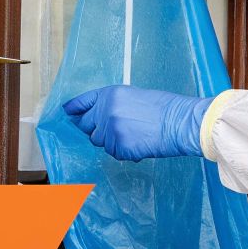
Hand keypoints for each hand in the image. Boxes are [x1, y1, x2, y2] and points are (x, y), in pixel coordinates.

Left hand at [63, 86, 212, 161]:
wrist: (179, 122)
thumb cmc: (164, 108)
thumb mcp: (133, 96)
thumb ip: (112, 105)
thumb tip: (98, 117)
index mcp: (109, 95)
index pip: (83, 103)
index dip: (74, 109)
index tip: (68, 112)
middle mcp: (105, 111)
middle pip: (88, 126)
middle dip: (97, 129)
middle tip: (115, 129)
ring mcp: (111, 131)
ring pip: (101, 142)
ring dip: (112, 141)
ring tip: (134, 134)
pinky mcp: (118, 147)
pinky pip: (114, 153)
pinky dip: (124, 151)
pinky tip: (139, 144)